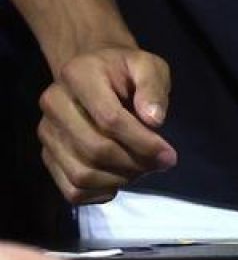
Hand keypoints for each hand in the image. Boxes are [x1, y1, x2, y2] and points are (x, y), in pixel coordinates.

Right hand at [37, 45, 174, 204]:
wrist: (92, 71)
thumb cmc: (124, 69)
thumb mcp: (147, 65)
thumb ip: (153, 87)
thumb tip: (155, 121)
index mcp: (78, 75)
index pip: (110, 119)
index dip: (143, 142)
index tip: (169, 155)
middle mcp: (54, 104)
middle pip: (94, 150)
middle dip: (133, 163)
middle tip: (158, 164)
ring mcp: (47, 133)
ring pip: (81, 175)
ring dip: (118, 180)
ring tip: (142, 170)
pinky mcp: (47, 156)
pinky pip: (70, 189)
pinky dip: (98, 193)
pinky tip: (120, 181)